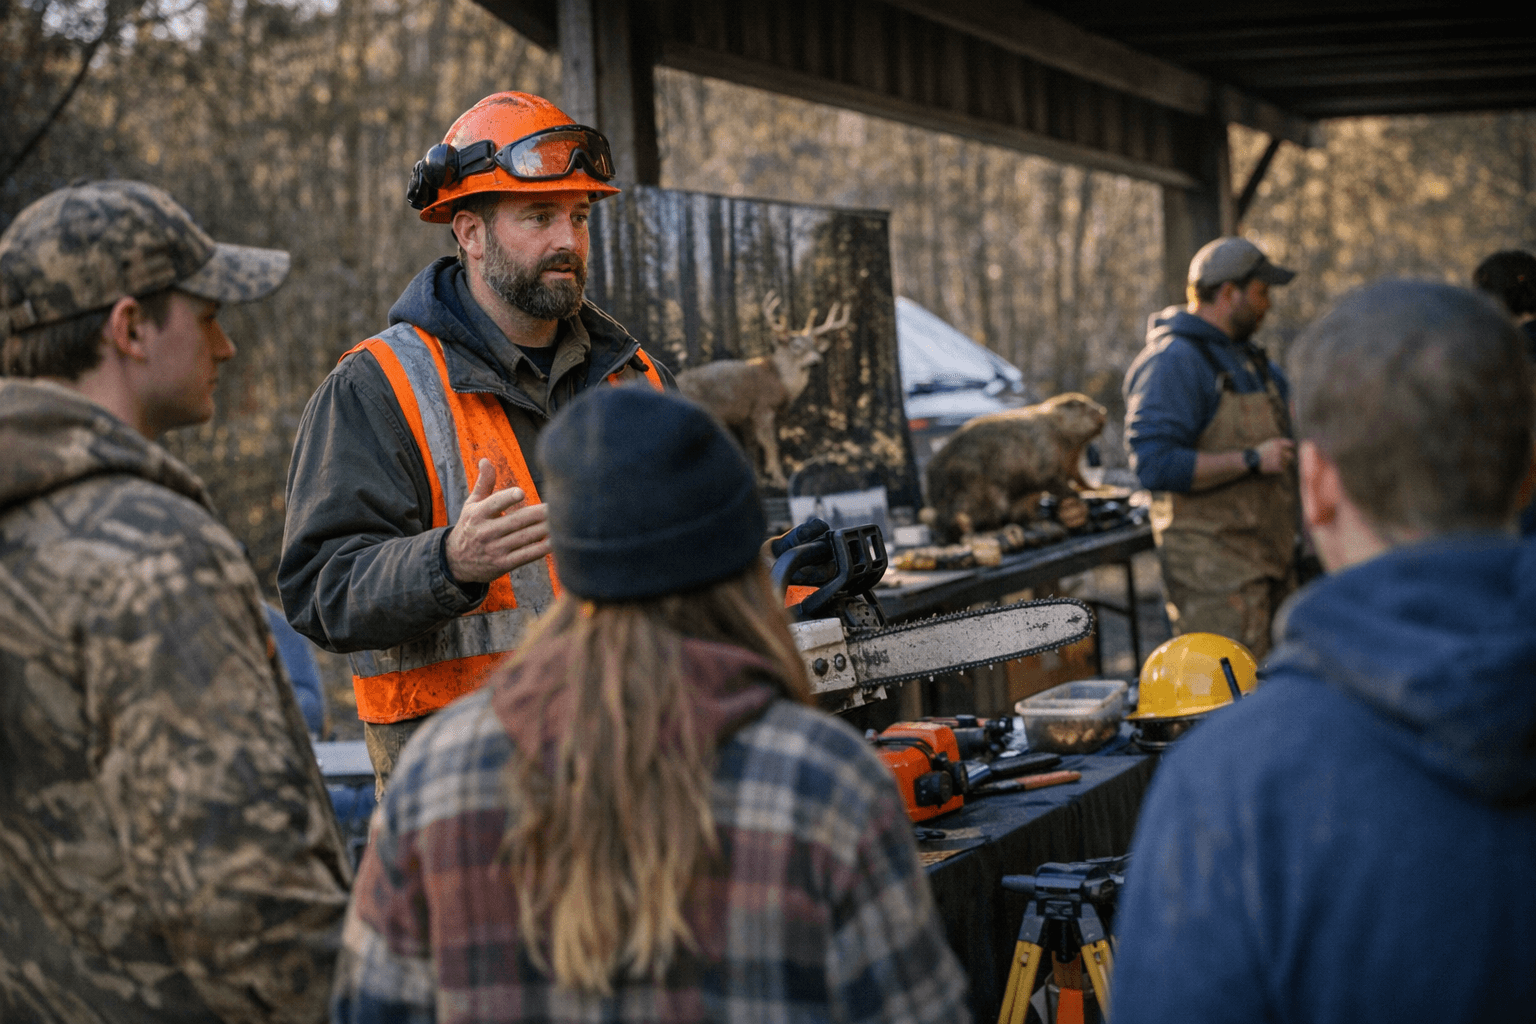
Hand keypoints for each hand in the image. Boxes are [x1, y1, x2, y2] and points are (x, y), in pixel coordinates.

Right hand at [445, 459, 550, 583]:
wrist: (456, 561)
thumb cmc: (470, 527)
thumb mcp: (471, 505)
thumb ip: (483, 483)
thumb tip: (486, 460)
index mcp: (477, 514)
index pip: (493, 504)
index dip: (507, 498)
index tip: (522, 492)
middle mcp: (485, 532)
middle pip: (516, 521)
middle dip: (538, 514)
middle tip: (557, 505)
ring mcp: (494, 549)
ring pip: (524, 538)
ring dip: (544, 530)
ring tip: (563, 521)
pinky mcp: (503, 564)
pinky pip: (525, 556)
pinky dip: (541, 549)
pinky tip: (556, 542)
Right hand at [1257, 437, 1296, 474]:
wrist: (1250, 460)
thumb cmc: (1259, 452)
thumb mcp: (1268, 443)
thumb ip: (1279, 444)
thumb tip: (1292, 446)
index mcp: (1277, 443)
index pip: (1291, 444)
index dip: (1291, 448)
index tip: (1289, 451)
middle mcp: (1280, 450)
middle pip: (1291, 455)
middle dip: (1288, 458)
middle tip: (1284, 461)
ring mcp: (1279, 458)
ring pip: (1287, 463)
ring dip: (1282, 464)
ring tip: (1274, 465)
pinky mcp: (1277, 466)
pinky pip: (1283, 469)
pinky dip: (1279, 470)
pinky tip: (1273, 468)